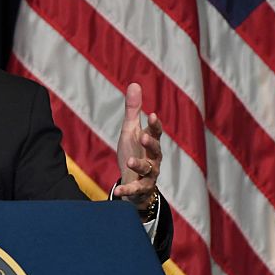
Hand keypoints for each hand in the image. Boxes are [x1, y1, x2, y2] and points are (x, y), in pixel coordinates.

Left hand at [113, 83, 162, 210]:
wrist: (133, 182)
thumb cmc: (134, 152)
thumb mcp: (131, 131)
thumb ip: (133, 111)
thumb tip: (135, 84)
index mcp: (151, 143)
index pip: (156, 132)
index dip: (155, 125)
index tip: (152, 115)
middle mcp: (154, 159)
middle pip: (156, 150)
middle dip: (151, 143)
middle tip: (143, 136)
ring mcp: (149, 175)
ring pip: (148, 170)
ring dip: (140, 164)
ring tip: (130, 161)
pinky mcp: (141, 189)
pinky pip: (135, 189)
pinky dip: (127, 190)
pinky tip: (117, 191)